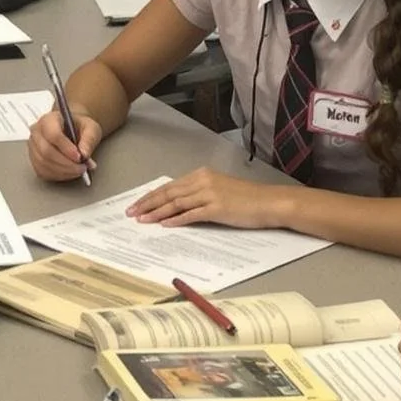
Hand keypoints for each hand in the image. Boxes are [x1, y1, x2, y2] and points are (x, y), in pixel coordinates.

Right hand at [27, 103, 101, 182]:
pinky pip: (43, 172)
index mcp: (49, 119)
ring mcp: (33, 147)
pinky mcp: (35, 160)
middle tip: (82, 167)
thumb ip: (89, 140)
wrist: (72, 130)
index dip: (66, 148)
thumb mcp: (91, 128)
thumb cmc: (79, 127)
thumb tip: (84, 155)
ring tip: (79, 170)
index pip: (53, 134)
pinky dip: (59, 175)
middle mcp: (37, 132)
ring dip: (64, 171)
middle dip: (66, 163)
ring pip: (44, 164)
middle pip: (46, 151)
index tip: (80, 156)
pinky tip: (70, 173)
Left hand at [126, 167, 290, 229]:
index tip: (138, 204)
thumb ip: (200, 194)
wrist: (269, 202)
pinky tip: (164, 224)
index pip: (170, 186)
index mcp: (202, 175)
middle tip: (131, 213)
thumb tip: (179, 205)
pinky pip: (191, 214)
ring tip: (142, 220)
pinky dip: (176, 219)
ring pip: (176, 203)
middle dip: (147, 203)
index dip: (152, 196)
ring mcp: (209, 194)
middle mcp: (203, 181)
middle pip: (169, 193)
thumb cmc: (247, 199)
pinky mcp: (217, 208)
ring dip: (156, 212)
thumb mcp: (220, 190)